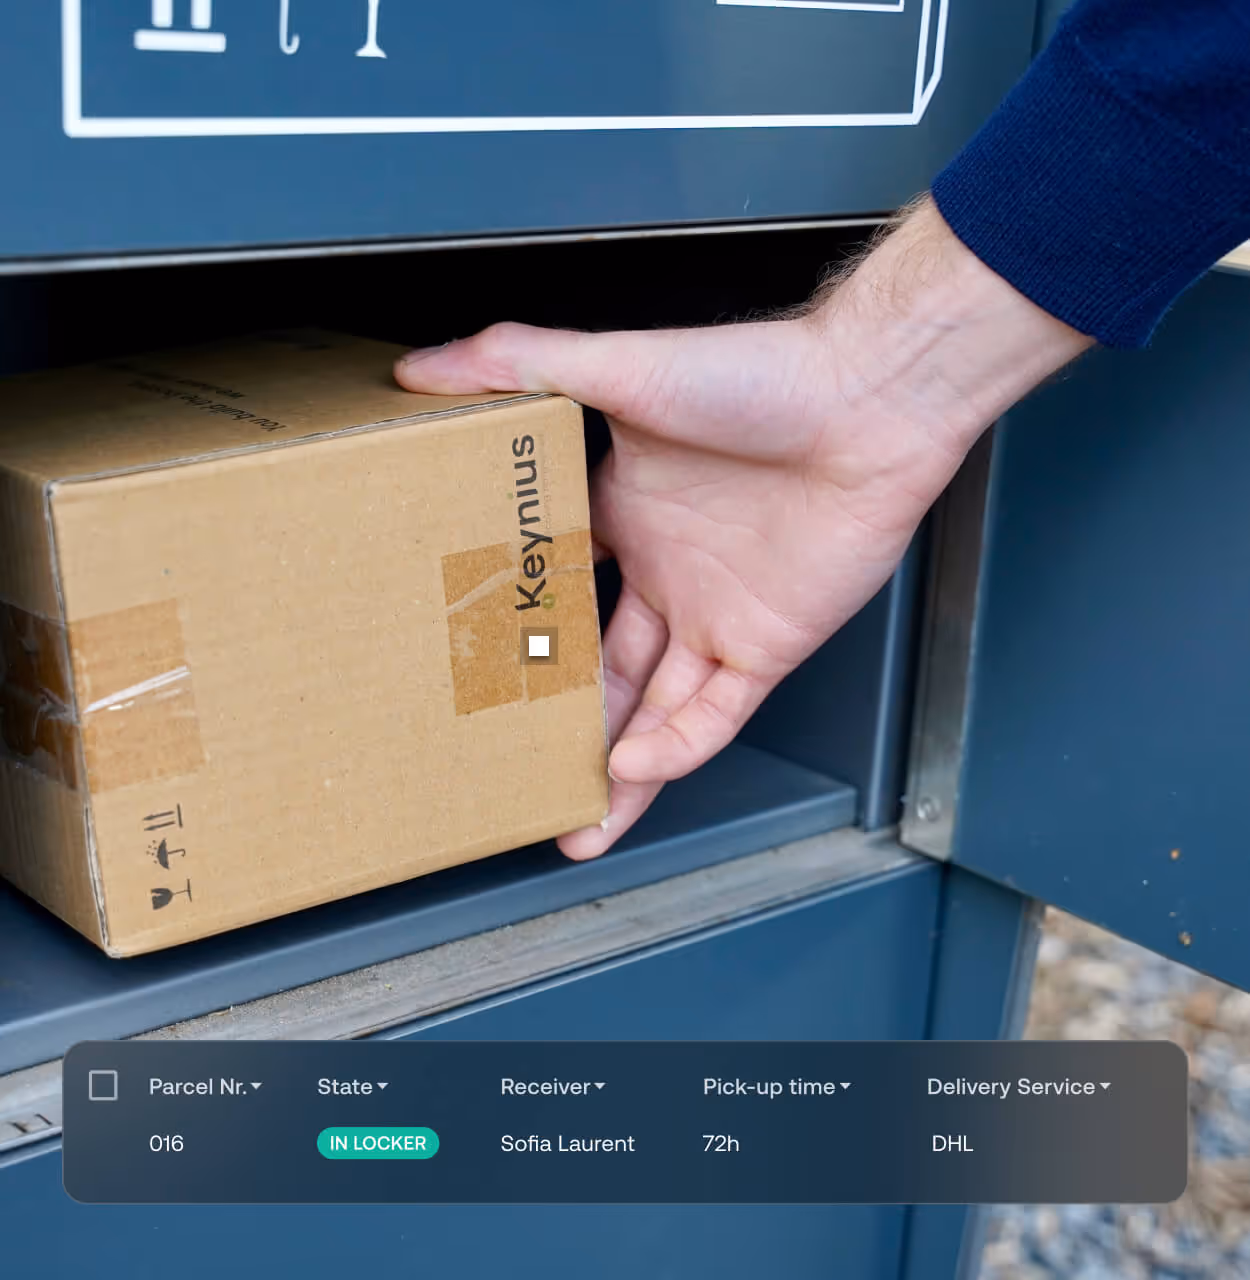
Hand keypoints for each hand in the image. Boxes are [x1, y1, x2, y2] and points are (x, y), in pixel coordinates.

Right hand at [394, 200, 1091, 857]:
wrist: (869, 401)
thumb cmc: (757, 375)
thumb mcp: (619, 368)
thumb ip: (521, 365)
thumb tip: (422, 370)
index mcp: (624, 519)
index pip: (557, 595)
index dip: (514, 636)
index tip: (465, 675)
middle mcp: (667, 576)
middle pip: (603, 672)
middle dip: (560, 728)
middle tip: (513, 771)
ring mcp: (717, 616)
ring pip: (655, 711)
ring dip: (614, 769)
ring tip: (571, 825)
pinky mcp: (769, 645)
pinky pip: (714, 715)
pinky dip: (674, 747)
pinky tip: (630, 769)